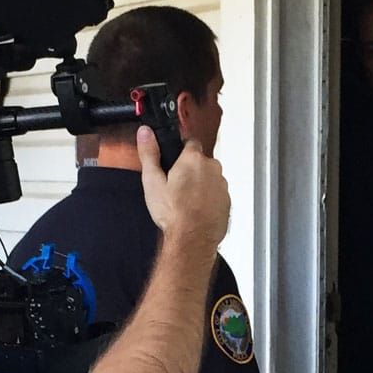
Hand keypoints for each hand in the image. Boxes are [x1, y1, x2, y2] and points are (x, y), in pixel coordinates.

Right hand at [138, 125, 228, 246]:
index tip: (174, 161)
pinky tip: (195, 210)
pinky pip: (216, 194)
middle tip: (175, 186)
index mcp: (193, 159)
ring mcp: (222, 185)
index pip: (190, 142)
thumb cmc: (174, 213)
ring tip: (184, 202)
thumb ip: (149, 153)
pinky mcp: (227, 201)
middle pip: (200, 161)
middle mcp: (212, 168)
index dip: (180, 151)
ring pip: (209, 178)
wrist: (192, 239)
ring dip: (200, 185)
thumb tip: (145, 133)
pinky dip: (208, 199)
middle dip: (190, 170)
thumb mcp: (152, 181)